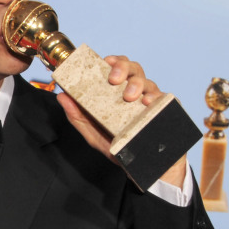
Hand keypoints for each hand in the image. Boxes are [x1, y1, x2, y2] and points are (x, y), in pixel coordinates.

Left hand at [56, 55, 186, 186]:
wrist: (144, 168)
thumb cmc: (120, 147)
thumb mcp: (94, 134)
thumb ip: (78, 116)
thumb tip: (61, 97)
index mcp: (120, 92)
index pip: (118, 68)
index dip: (114, 60)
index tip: (106, 61)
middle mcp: (137, 93)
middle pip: (134, 69)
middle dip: (124, 68)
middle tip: (114, 80)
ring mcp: (153, 102)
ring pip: (149, 82)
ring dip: (137, 85)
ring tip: (129, 97)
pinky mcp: (167, 112)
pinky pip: (166, 100)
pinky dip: (157, 98)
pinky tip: (148, 103)